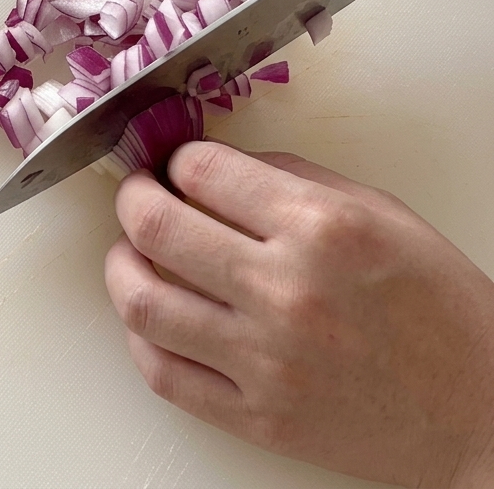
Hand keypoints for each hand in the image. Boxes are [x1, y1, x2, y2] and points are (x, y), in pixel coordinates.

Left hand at [104, 141, 493, 486]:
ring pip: (143, 301)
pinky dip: (139, 337)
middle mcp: (286, 290)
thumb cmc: (438, 305)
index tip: (176, 165)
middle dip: (132, 196)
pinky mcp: (258, 420)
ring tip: (130, 252)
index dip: (177, 159)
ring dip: (120, 265)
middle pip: (157, 225)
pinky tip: (150, 316)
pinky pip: (163, 374)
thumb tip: (214, 165)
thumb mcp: (380, 212)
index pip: (203, 171)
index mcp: (321, 228)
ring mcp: (267, 362)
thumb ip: (291, 178)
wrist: (482, 414)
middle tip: (137, 195)